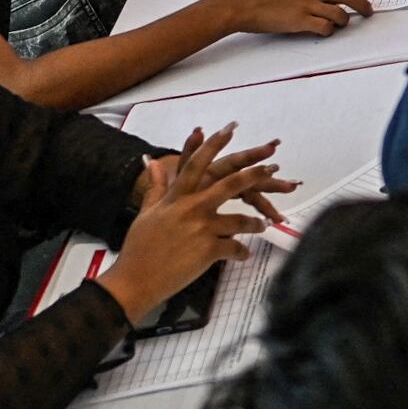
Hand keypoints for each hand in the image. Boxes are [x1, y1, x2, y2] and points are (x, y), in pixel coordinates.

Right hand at [95, 125, 275, 318]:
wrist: (135, 280)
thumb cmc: (139, 247)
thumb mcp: (147, 213)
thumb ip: (156, 186)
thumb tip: (151, 160)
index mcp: (176, 197)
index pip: (196, 164)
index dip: (213, 145)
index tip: (230, 128)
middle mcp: (191, 208)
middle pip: (229, 184)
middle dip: (254, 173)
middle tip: (273, 166)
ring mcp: (201, 229)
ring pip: (240, 220)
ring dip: (255, 223)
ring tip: (263, 224)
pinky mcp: (208, 251)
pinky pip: (235, 248)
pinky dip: (242, 253)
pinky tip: (245, 255)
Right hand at [209, 0, 372, 36]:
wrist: (242, 4)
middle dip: (363, 5)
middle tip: (368, 12)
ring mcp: (307, 5)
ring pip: (341, 13)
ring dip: (345, 21)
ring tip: (341, 25)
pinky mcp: (300, 21)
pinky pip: (326, 27)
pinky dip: (329, 31)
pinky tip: (324, 32)